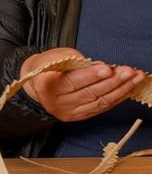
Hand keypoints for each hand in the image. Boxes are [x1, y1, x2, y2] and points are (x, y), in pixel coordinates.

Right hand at [22, 48, 143, 121]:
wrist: (36, 85)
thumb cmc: (48, 66)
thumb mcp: (54, 57)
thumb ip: (75, 62)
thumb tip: (101, 67)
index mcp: (44, 86)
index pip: (71, 81)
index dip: (91, 76)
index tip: (108, 68)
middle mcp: (55, 103)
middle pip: (88, 93)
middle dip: (112, 82)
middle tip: (129, 72)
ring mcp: (68, 113)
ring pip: (99, 102)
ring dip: (121, 89)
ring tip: (136, 78)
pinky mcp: (79, 116)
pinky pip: (101, 107)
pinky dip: (117, 97)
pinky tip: (129, 88)